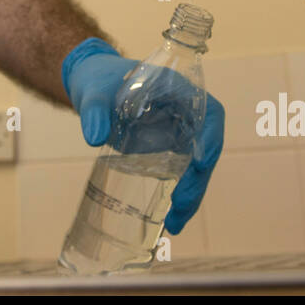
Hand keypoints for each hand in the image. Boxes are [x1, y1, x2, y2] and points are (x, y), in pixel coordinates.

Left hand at [62, 38, 223, 235]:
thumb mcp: (93, 92)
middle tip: (180, 206)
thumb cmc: (99, 81)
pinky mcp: (170, 147)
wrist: (95, 88)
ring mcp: (180, 131)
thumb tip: (93, 137)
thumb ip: (93, 111)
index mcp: (176, 89)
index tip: (200, 161)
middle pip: (206, 145)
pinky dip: (180, 194)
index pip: (207, 110)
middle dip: (198, 179)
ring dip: (192, 194)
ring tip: (175, 223)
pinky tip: (170, 219)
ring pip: (197, 164)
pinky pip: (183, 172)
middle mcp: (186, 111)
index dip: (211, 135)